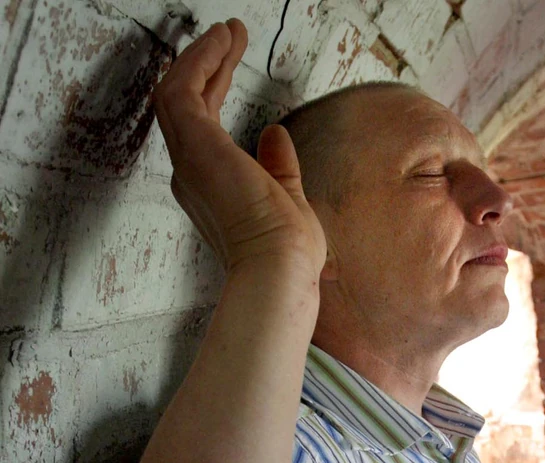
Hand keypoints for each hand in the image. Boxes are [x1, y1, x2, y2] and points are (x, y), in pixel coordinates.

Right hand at [154, 19, 325, 280]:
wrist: (279, 270)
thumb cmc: (286, 251)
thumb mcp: (286, 199)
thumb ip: (278, 168)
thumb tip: (275, 135)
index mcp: (212, 187)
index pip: (206, 127)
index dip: (216, 89)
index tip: (230, 61)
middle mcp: (191, 173)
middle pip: (188, 106)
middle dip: (208, 67)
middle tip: (227, 36)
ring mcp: (189, 159)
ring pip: (180, 93)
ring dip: (203, 58)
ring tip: (227, 31)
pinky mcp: (196, 145)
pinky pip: (184, 90)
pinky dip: (201, 62)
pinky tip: (221, 42)